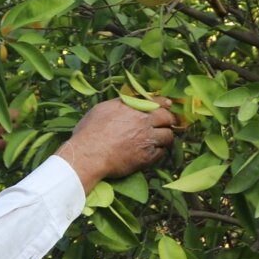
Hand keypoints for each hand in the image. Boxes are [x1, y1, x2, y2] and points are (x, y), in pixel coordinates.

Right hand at [56, 98, 176, 192]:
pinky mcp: (146, 157)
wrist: (89, 155)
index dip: (164, 103)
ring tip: (163, 139)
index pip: (156, 102)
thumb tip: (129, 100)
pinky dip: (161, 151)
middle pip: (167, 118)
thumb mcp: (102, 109)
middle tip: (167, 123)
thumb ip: (119, 103)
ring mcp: (146, 140)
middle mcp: (143, 122)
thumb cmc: (90, 132)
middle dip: (169, 120)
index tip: (168, 105)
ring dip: (166, 137)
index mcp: (133, 108)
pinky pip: (162, 153)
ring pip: (168, 136)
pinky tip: (156, 151)